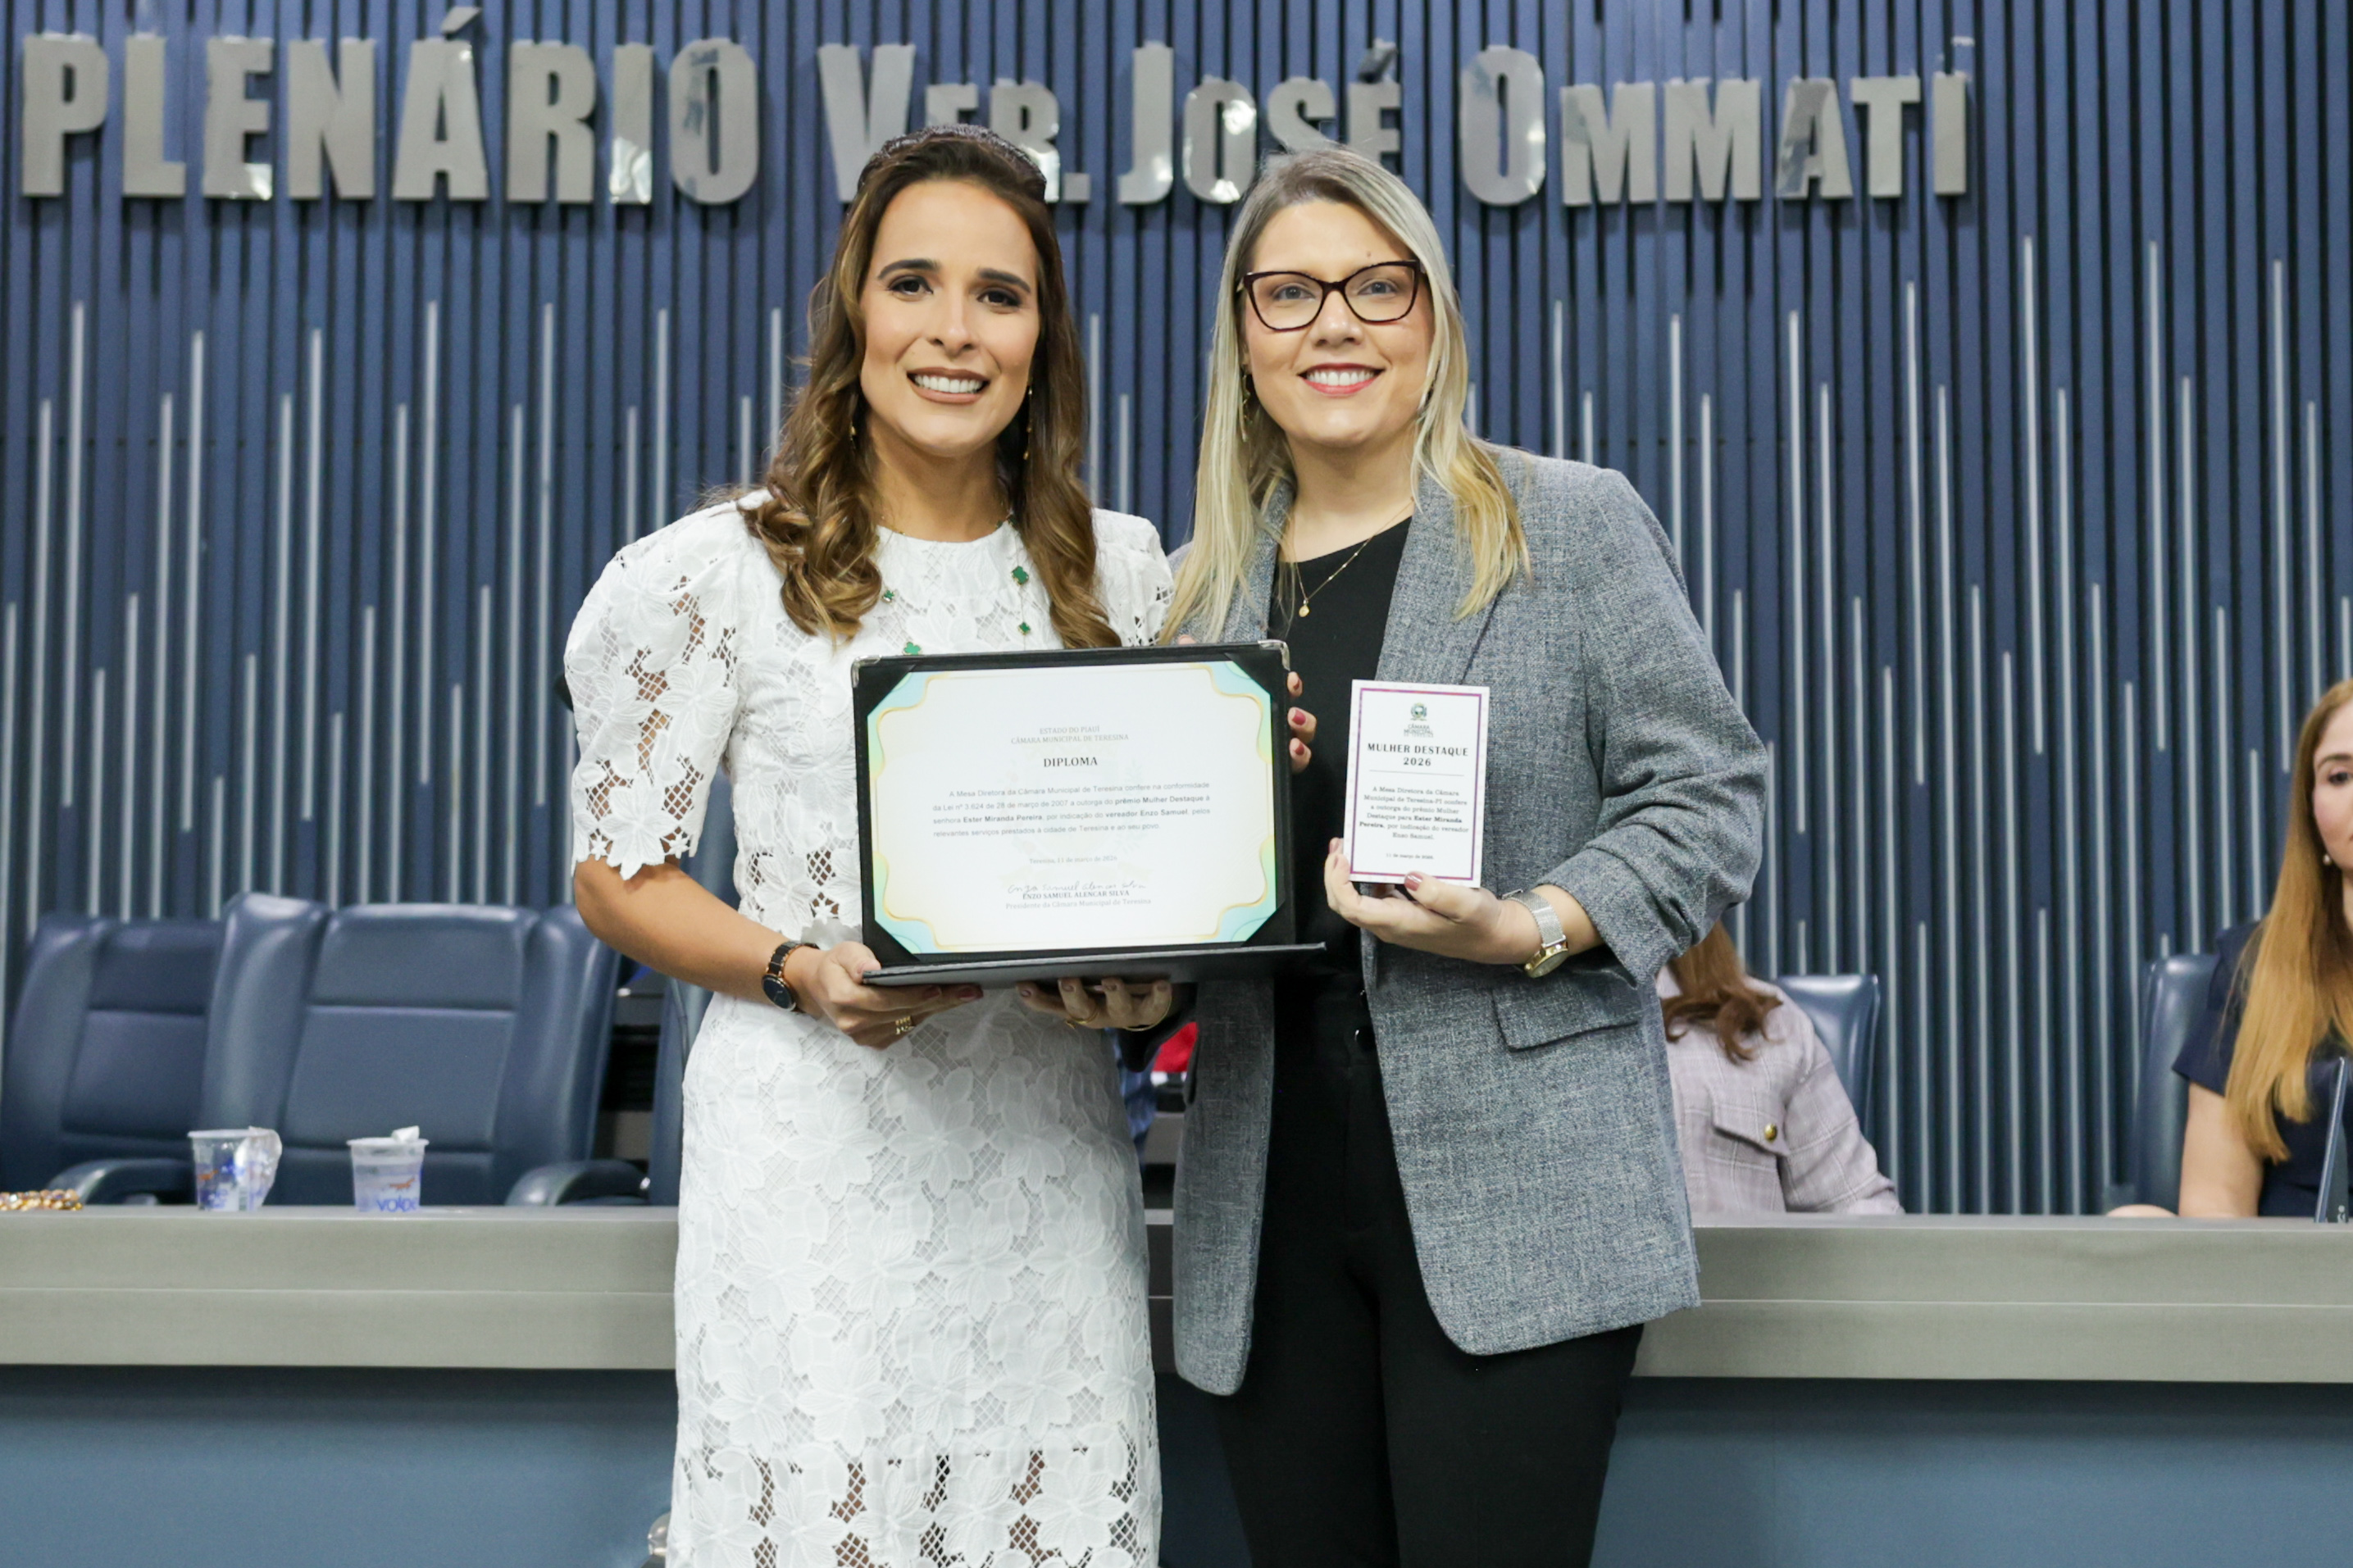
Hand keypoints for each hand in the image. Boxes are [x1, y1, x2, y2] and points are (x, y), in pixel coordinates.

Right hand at [785, 941, 982, 1048]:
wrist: (821, 988)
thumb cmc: (836, 967)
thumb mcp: (843, 952)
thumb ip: (857, 959)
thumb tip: (870, 969)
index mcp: (843, 998)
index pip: (883, 999)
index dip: (912, 995)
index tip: (937, 986)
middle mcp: (853, 1022)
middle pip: (903, 1012)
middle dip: (938, 1000)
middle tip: (968, 990)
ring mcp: (864, 1036)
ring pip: (909, 1021)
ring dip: (937, 1008)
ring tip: (963, 994)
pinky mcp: (875, 1041)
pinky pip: (906, 1028)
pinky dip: (924, 1014)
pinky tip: (942, 1002)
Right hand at [1015, 975, 1175, 1031]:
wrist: (1146, 1005)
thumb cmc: (1106, 988)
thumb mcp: (1087, 983)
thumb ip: (1070, 966)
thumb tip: (1048, 935)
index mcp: (1078, 1006)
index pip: (1051, 1004)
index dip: (1037, 999)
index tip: (1023, 987)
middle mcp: (1097, 1013)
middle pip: (1081, 1008)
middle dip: (1073, 995)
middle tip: (1067, 980)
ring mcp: (1123, 1013)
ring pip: (1117, 1007)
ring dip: (1113, 994)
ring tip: (1111, 980)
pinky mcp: (1147, 1011)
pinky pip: (1154, 1006)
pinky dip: (1158, 995)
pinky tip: (1161, 983)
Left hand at [1180, 636, 1314, 772]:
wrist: (1191, 756)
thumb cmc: (1204, 721)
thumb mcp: (1201, 692)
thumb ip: (1198, 668)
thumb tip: (1187, 642)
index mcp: (1259, 705)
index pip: (1282, 693)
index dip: (1291, 686)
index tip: (1290, 680)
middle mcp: (1271, 726)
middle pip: (1299, 721)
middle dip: (1302, 717)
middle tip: (1292, 715)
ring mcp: (1274, 750)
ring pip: (1301, 745)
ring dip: (1302, 742)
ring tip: (1292, 742)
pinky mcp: (1272, 769)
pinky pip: (1292, 767)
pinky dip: (1296, 761)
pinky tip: (1288, 756)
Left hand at [1321, 840, 1543, 964]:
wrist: (1496, 937)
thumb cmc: (1482, 923)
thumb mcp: (1467, 905)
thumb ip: (1438, 893)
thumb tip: (1410, 877)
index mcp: (1400, 923)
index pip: (1353, 907)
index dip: (1339, 882)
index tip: (1341, 856)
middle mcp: (1392, 923)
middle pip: (1346, 903)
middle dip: (1335, 874)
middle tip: (1340, 843)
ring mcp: (1396, 918)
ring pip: (1359, 897)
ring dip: (1349, 872)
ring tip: (1353, 843)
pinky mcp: (1404, 910)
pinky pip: (1378, 892)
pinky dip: (1369, 873)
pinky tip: (1378, 855)